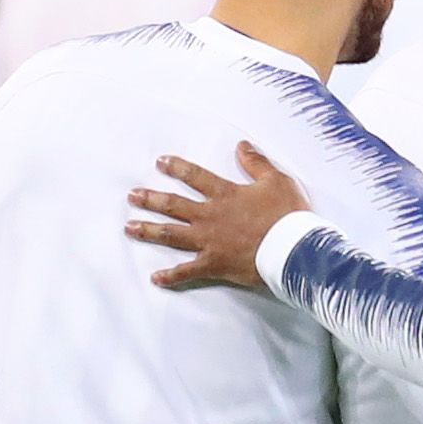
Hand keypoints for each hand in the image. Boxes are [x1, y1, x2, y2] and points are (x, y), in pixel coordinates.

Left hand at [125, 143, 312, 289]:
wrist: (292, 248)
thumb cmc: (287, 214)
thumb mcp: (276, 180)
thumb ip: (256, 163)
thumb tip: (242, 146)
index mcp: (225, 194)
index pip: (195, 177)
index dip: (177, 167)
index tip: (160, 162)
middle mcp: (210, 216)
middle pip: (174, 205)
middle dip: (150, 199)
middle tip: (132, 196)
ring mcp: (209, 241)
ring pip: (172, 234)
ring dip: (149, 230)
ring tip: (129, 228)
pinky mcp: (214, 264)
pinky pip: (187, 271)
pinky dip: (171, 276)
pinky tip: (155, 277)